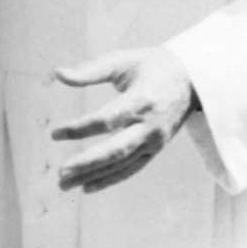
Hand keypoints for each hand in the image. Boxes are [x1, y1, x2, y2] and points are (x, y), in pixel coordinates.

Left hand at [51, 46, 196, 193]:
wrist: (192, 80)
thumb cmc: (151, 66)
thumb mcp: (123, 60)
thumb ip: (90, 70)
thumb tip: (57, 73)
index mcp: (142, 99)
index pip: (107, 120)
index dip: (79, 128)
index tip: (54, 133)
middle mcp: (150, 125)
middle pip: (116, 150)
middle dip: (87, 163)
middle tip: (60, 172)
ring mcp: (154, 141)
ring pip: (121, 164)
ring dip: (92, 175)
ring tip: (64, 183)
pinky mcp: (155, 150)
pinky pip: (130, 169)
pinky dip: (109, 179)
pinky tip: (86, 187)